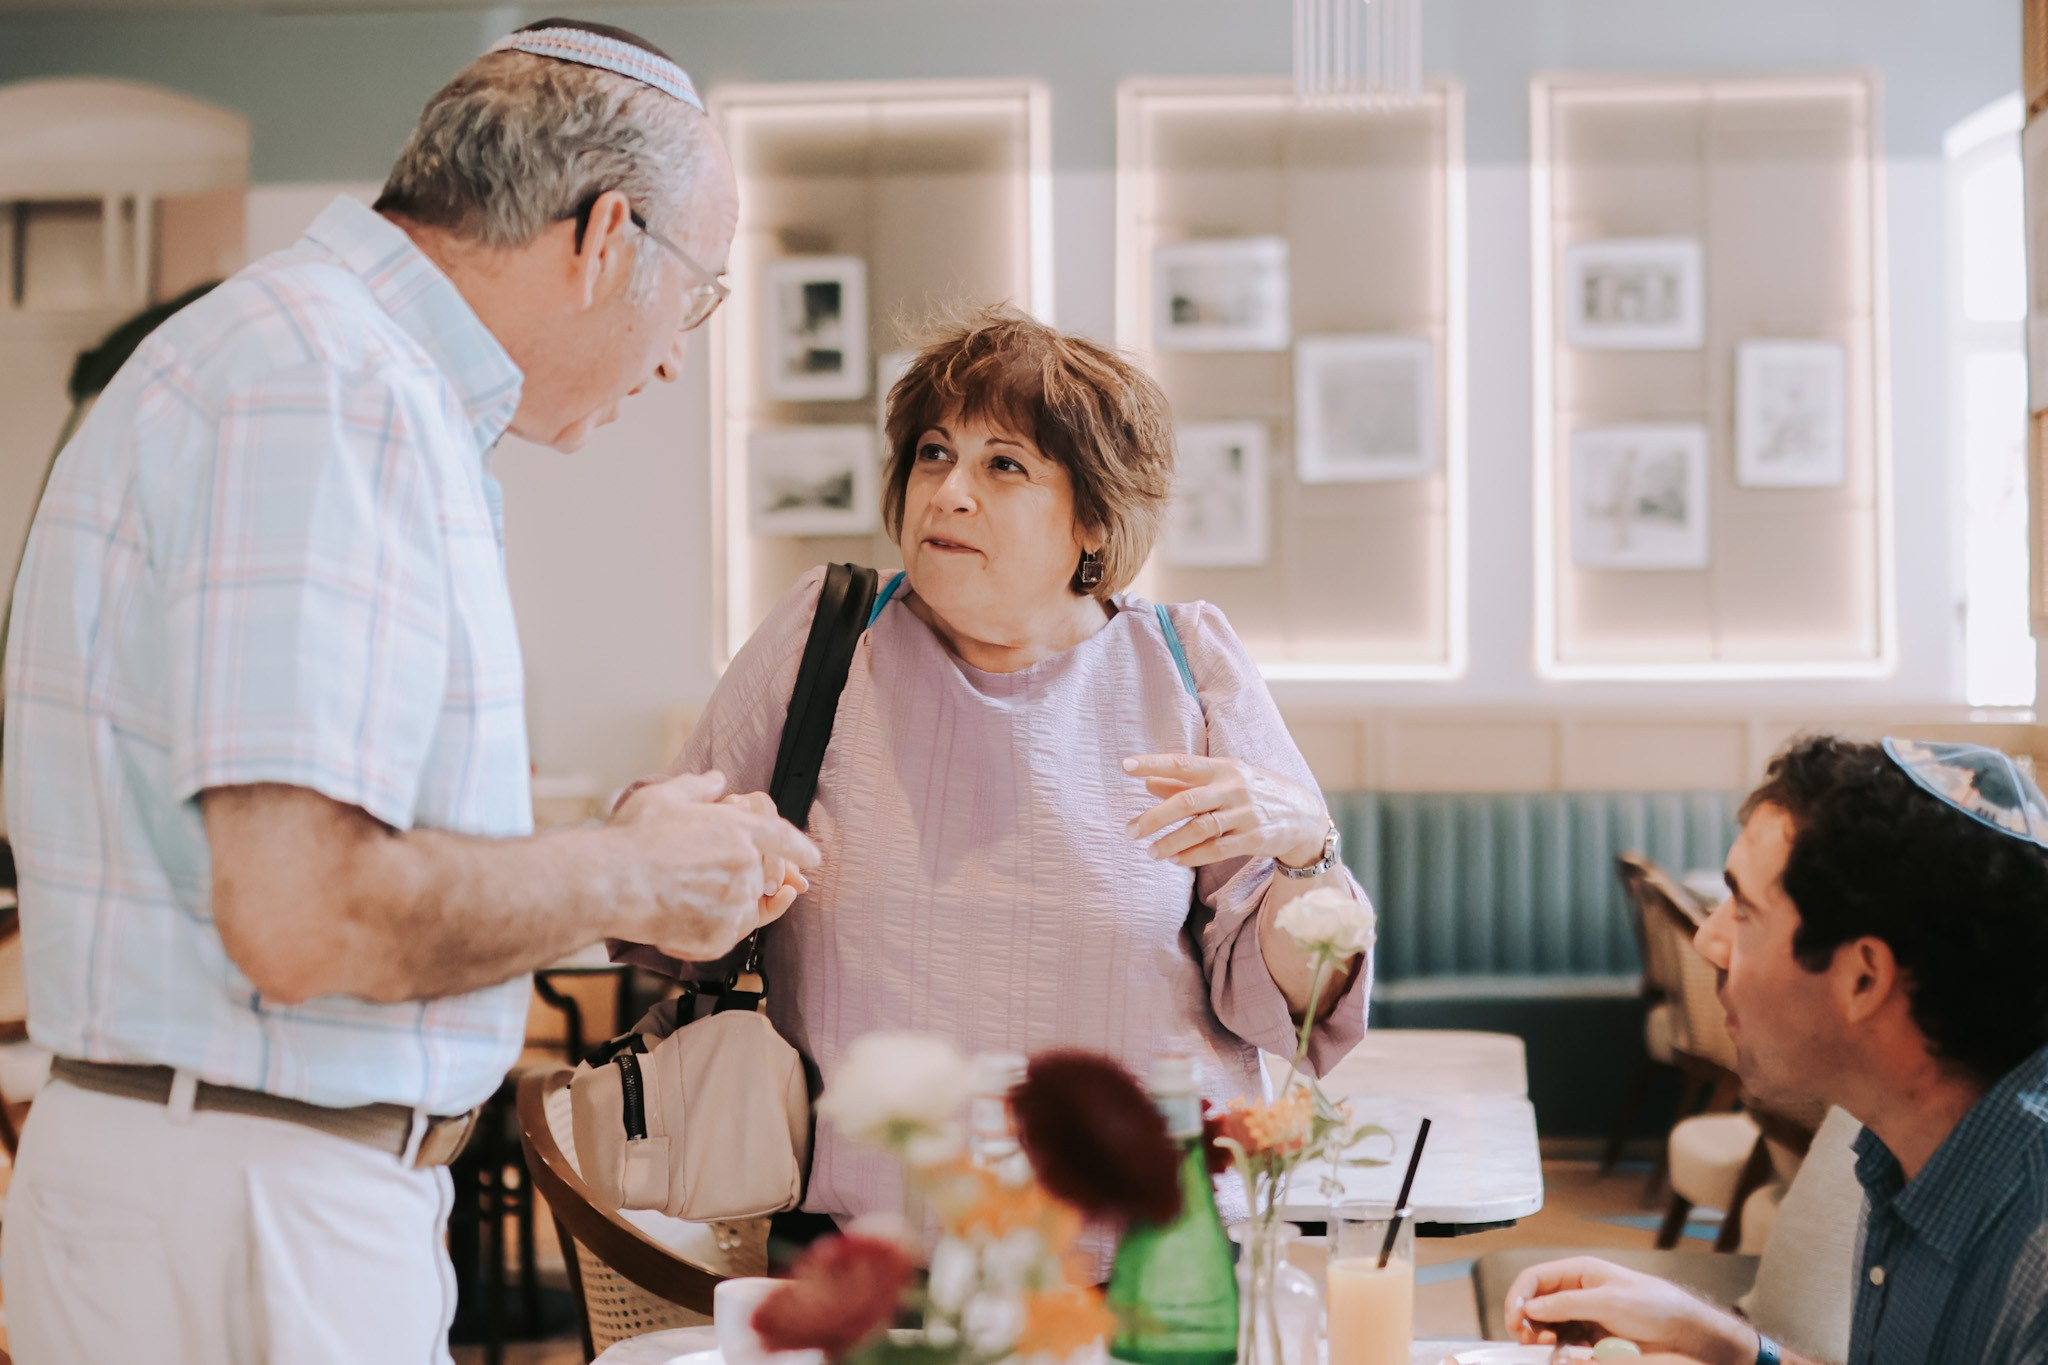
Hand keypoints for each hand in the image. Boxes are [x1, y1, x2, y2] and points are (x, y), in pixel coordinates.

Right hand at [607, 771, 820, 959]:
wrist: (612, 883)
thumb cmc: (634, 838)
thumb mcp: (664, 797)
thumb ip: (696, 787)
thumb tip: (716, 779)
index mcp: (739, 828)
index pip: (782, 837)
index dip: (799, 849)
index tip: (812, 860)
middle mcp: (746, 865)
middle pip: (763, 878)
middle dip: (755, 882)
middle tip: (732, 890)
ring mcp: (736, 903)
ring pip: (747, 910)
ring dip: (731, 908)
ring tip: (693, 902)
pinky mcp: (721, 936)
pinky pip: (728, 937)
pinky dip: (712, 932)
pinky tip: (684, 923)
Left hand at [1122, 754, 1326, 868]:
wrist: (1304, 815)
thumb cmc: (1254, 792)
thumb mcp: (1224, 779)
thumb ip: (1185, 783)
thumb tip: (1147, 782)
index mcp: (1224, 768)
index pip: (1183, 763)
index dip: (1153, 763)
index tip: (1125, 765)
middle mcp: (1234, 788)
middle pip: (1187, 802)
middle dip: (1154, 818)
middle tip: (1129, 831)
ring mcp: (1246, 814)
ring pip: (1200, 829)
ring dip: (1171, 843)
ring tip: (1151, 852)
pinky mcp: (1255, 838)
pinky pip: (1218, 850)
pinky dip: (1193, 856)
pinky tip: (1176, 860)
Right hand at [1504, 1259, 1753, 1364]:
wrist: (1683, 1331)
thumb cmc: (1653, 1305)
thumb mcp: (1609, 1301)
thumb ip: (1568, 1303)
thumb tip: (1532, 1306)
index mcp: (1578, 1272)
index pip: (1534, 1278)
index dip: (1518, 1297)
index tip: (1515, 1320)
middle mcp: (1575, 1291)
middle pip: (1534, 1303)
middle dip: (1526, 1321)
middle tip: (1530, 1340)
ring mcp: (1581, 1314)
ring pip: (1545, 1325)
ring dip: (1541, 1338)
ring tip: (1551, 1348)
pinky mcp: (1589, 1336)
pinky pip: (1563, 1342)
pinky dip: (1559, 1349)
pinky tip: (1567, 1354)